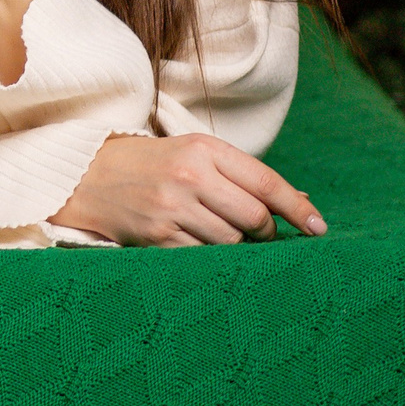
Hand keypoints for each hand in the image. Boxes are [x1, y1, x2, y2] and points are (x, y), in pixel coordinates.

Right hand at [51, 133, 326, 246]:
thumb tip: (303, 202)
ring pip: (232, 243)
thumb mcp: (194, 155)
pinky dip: (210, 257)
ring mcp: (171, 207)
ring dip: (237, 247)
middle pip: (255, 218)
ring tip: (220, 235)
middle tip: (259, 234)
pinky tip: (197, 244)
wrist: (84, 176)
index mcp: (202, 148)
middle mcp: (189, 175)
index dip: (298, 209)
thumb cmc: (150, 165)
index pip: (266, 181)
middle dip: (266, 233)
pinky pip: (204, 257)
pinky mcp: (156, 235)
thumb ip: (244, 176)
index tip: (319, 229)